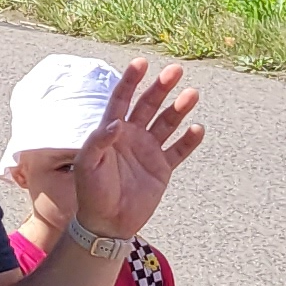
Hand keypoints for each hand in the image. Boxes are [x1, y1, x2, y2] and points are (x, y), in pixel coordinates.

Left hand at [69, 60, 202, 238]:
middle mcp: (132, 136)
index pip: (121, 99)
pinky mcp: (162, 168)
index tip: (141, 62)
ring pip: (167, 123)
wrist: (107, 223)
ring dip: (179, 108)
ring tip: (192, 94)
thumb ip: (99, 142)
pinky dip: (189, 140)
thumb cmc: (91, 192)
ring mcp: (148, 151)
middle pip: (148, 105)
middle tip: (176, 70)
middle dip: (161, 87)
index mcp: (111, 131)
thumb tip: (116, 122)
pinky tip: (197, 128)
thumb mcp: (88, 165)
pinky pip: (178, 150)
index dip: (131, 80)